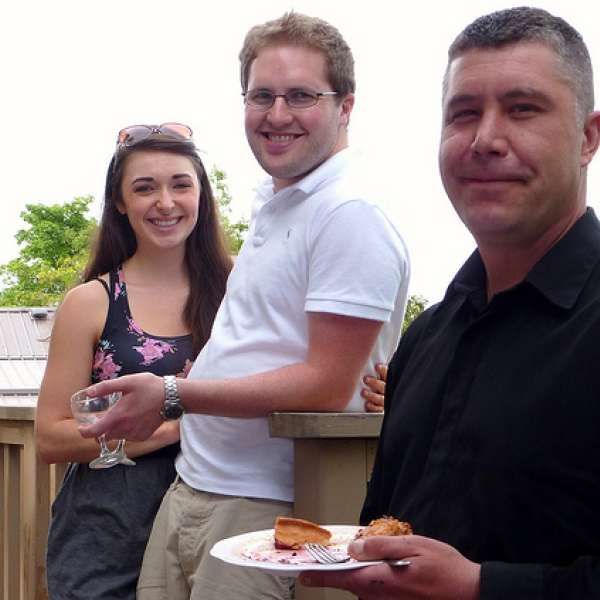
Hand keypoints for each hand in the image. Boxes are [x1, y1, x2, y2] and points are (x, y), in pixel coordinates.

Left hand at [77, 373, 164, 441]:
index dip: (85, 432)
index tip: (82, 428)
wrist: (171, 396)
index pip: (94, 432)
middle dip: (100, 430)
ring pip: (117, 436)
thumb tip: (88, 391)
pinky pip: (129, 437)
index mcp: (118, 416)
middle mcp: (125, 429)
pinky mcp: (143, 436)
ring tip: (123, 415)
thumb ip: (106, 387)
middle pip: (104, 436)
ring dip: (115, 430)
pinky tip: (134, 419)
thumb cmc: (149, 387)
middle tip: (104, 418)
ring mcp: (135, 434)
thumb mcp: (127, 382)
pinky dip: (127, 431)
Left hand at [299, 534, 479, 599]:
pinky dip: (375, 580)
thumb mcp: (413, 546)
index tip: (303, 575)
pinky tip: (389, 568)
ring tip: (372, 557)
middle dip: (344, 570)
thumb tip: (354, 548)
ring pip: (365, 589)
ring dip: (362, 574)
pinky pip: (379, 593)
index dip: (321, 576)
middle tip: (342, 553)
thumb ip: (381, 547)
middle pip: (353, 584)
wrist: (471, 593)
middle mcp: (382, 598)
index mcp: (382, 581)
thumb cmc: (444, 568)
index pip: (343, 579)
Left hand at [362, 363, 387, 412]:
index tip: (377, 367)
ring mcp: (385, 400)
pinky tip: (367, 404)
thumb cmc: (378, 383)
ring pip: (380, 398)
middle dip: (374, 383)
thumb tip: (363, 357)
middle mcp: (387, 390)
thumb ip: (374, 370)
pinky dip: (372, 407)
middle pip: (383, 386)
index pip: (387, 374)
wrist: (384, 399)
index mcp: (388, 380)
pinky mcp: (381, 409)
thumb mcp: (379, 375)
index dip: (383, 370)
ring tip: (363, 392)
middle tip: (366, 379)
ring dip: (372, 395)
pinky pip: (377, 409)